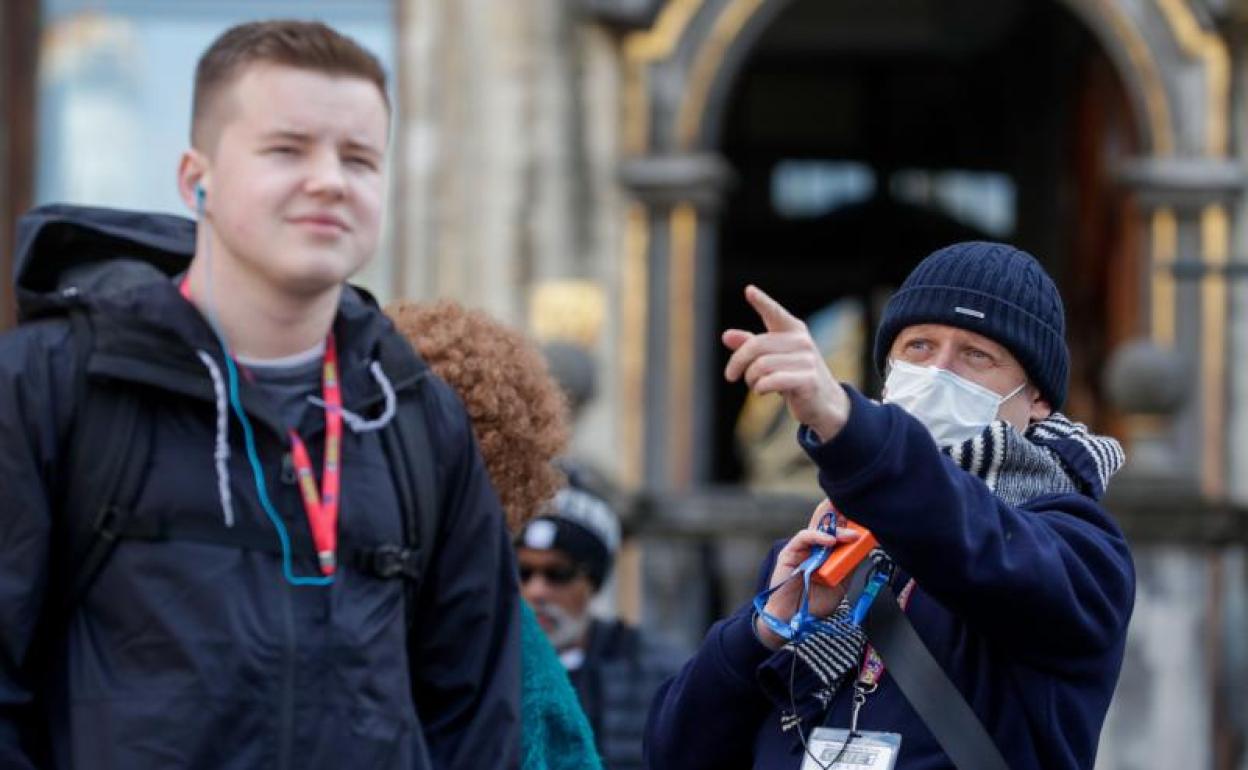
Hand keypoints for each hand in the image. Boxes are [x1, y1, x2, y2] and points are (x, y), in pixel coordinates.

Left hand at [723, 285, 850, 441]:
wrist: (823, 402)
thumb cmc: (793, 375)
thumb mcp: (771, 358)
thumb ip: (749, 346)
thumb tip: (726, 336)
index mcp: (792, 329)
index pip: (774, 313)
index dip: (762, 302)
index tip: (749, 291)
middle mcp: (801, 341)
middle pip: (755, 346)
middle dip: (737, 362)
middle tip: (731, 376)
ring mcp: (807, 359)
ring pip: (760, 366)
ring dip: (750, 379)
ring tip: (754, 385)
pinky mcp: (808, 379)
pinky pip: (772, 380)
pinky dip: (761, 388)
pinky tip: (762, 391)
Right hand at [755, 501, 861, 650]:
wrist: (792, 619)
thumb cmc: (814, 603)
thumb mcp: (840, 586)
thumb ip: (848, 568)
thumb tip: (863, 550)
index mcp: (827, 553)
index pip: (838, 530)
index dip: (850, 521)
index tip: (867, 517)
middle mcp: (815, 547)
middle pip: (827, 522)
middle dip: (842, 512)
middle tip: (858, 509)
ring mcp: (802, 548)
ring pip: (818, 527)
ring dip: (837, 528)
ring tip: (853, 534)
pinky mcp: (790, 552)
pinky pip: (804, 537)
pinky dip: (818, 536)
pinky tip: (831, 541)